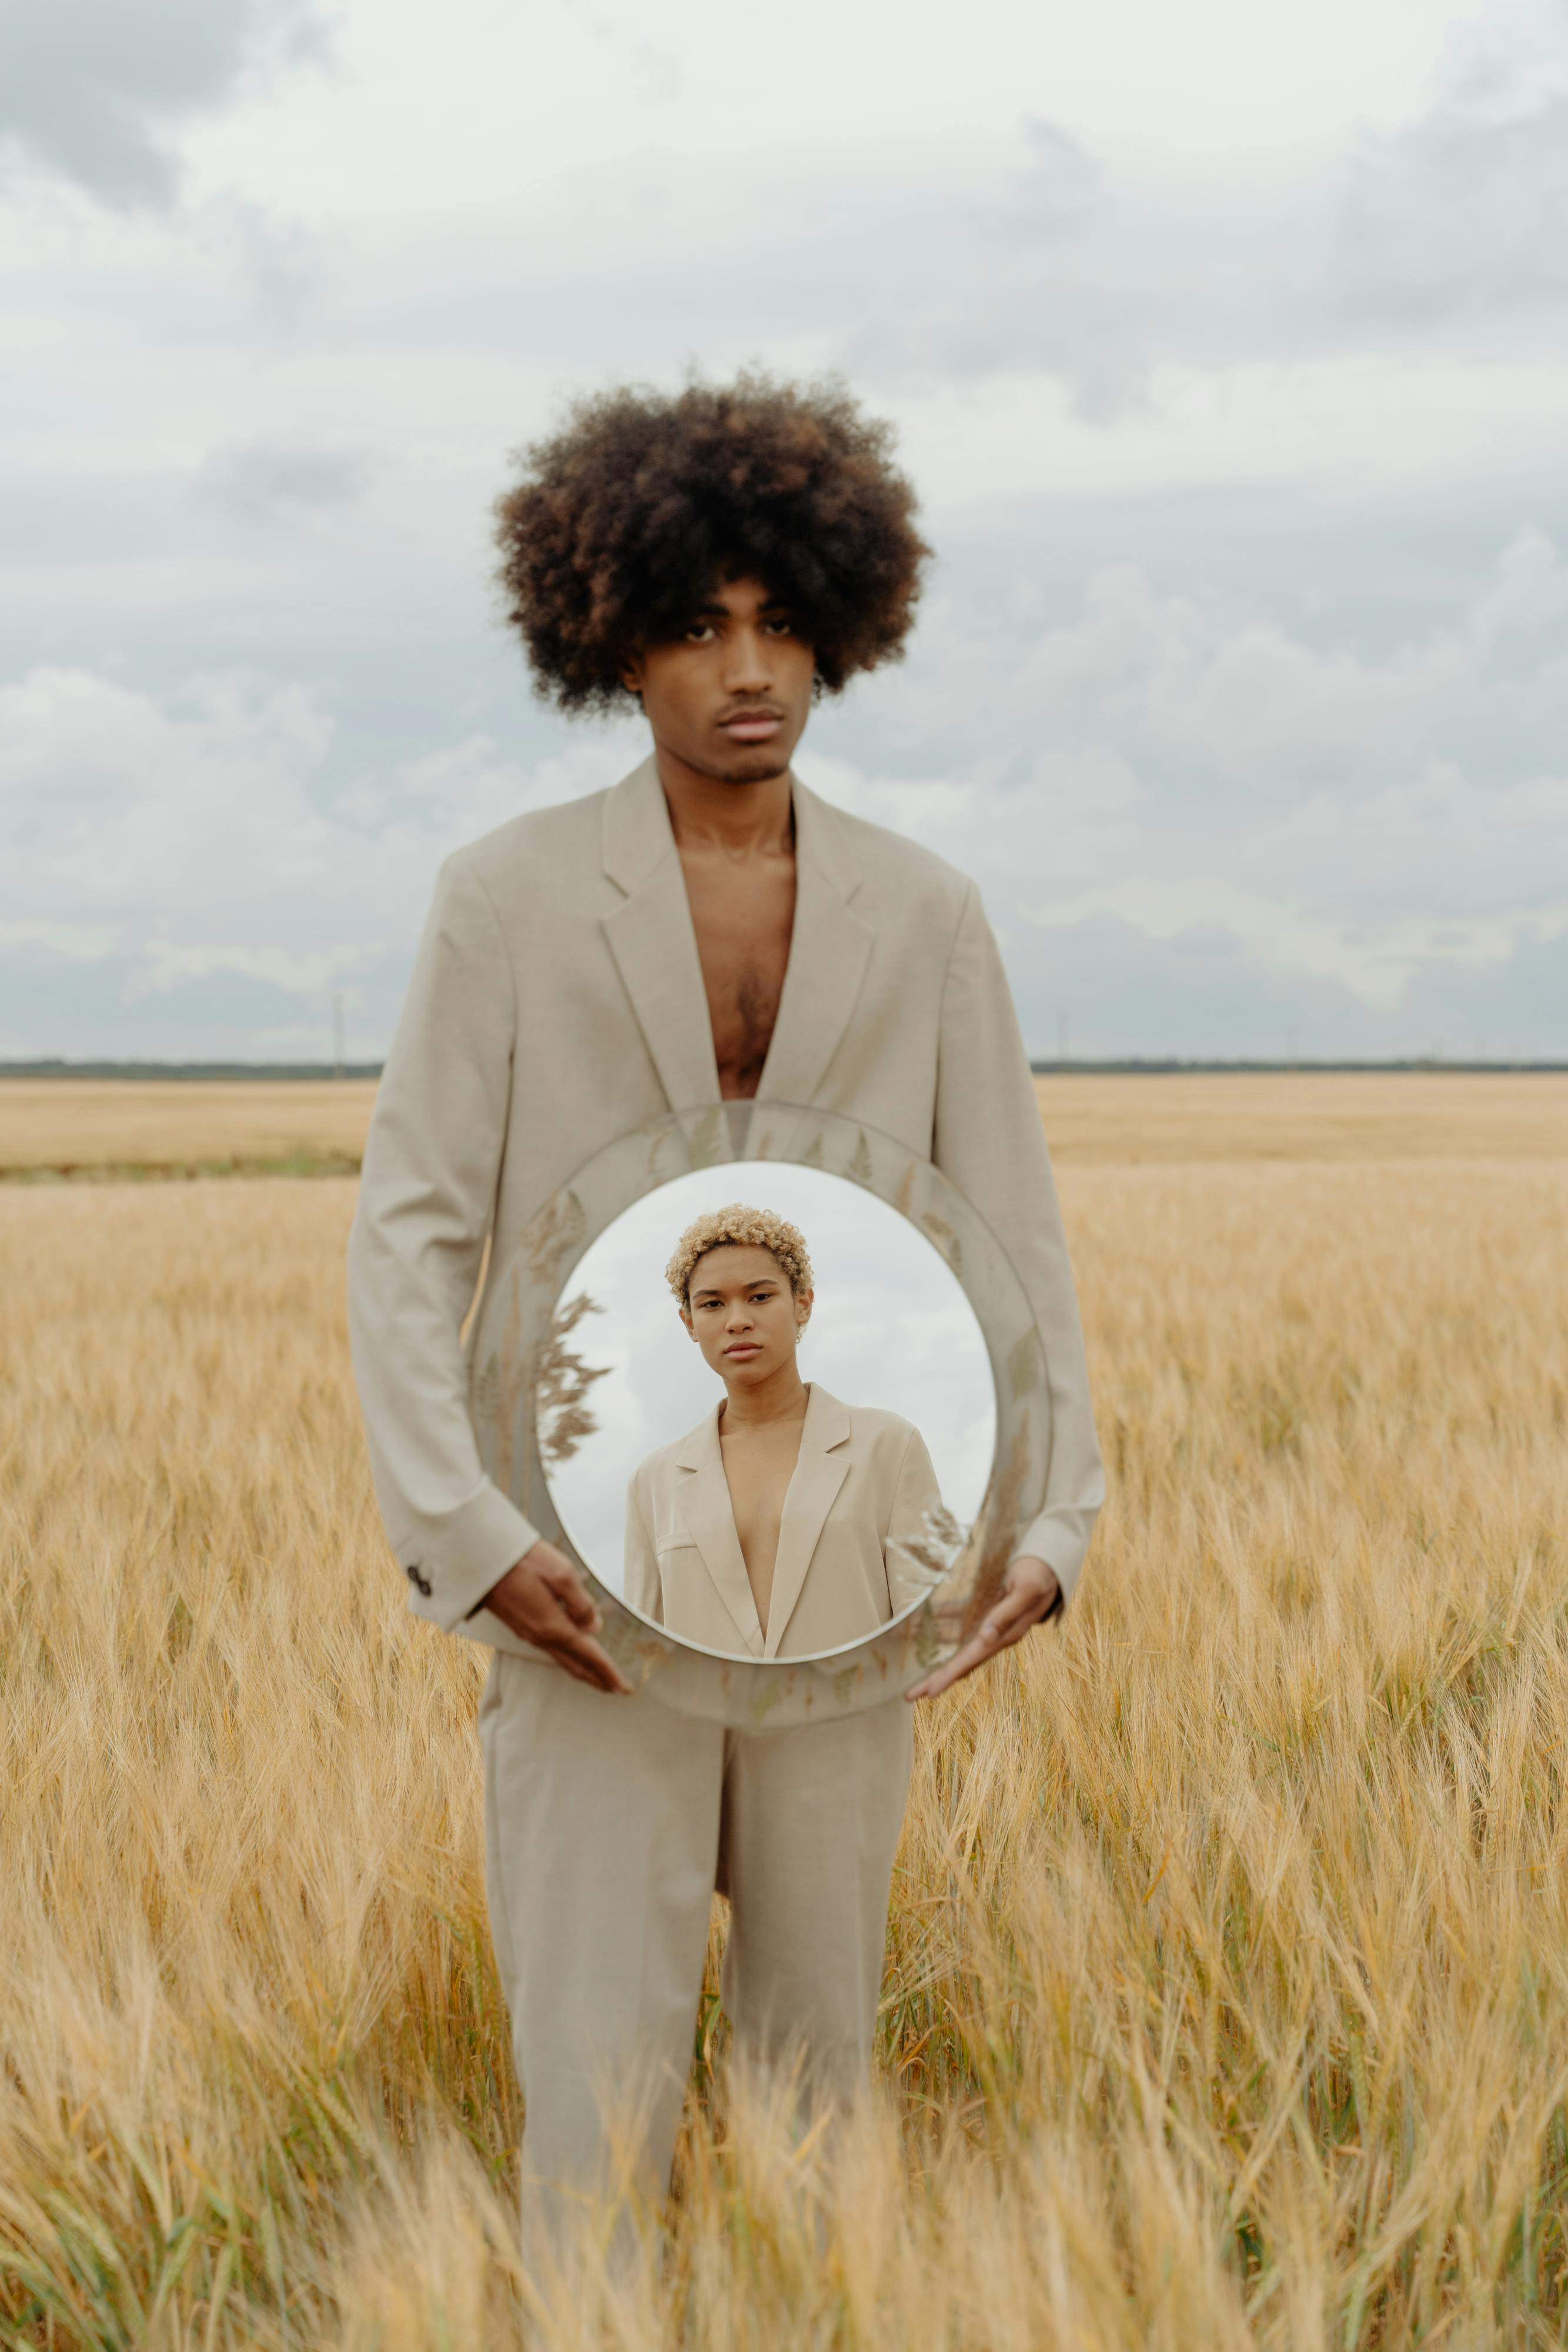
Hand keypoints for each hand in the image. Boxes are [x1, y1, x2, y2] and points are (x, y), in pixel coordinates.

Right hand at [480, 1541, 631, 1694]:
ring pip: (562, 1659)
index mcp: (554, 1626)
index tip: (626, 1688)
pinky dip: (568, 1658)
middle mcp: (540, 1636)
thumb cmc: (524, 1560)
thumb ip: (581, 1604)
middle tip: (618, 1690)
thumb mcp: (562, 1574)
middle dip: (598, 1679)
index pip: (589, 1655)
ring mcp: (528, 1633)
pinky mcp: (520, 1626)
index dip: (609, 1672)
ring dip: (583, 1670)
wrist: (482, 1559)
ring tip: (601, 1677)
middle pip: (575, 1665)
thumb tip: (595, 1628)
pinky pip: (551, 1650)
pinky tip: (573, 1653)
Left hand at [905, 1555, 1060, 1701]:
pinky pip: (957, 1621)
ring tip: (913, 1676)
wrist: (1047, 1566)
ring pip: (957, 1646)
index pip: (973, 1659)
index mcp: (1006, 1635)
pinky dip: (940, 1625)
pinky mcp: (984, 1611)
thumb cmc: (1038, 1576)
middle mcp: (995, 1636)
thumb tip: (985, 1638)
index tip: (931, 1691)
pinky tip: (919, 1628)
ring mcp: (988, 1626)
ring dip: (935, 1660)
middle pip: (962, 1662)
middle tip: (911, 1695)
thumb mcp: (1026, 1591)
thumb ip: (1007, 1615)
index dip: (951, 1674)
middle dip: (937, 1678)